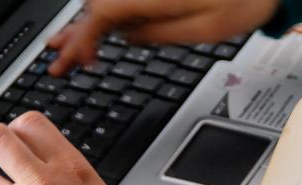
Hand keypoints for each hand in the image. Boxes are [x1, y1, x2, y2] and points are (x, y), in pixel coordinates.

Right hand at [48, 0, 279, 75]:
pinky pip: (127, 3)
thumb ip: (158, 33)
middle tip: (58, 61)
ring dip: (88, 27)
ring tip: (70, 48)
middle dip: (76, 36)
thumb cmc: (243, 2)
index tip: (75, 62)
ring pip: (109, 5)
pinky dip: (110, 19)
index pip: (101, 16)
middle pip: (99, 8)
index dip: (82, 41)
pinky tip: (103, 32)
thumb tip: (127, 37)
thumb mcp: (202, 30)